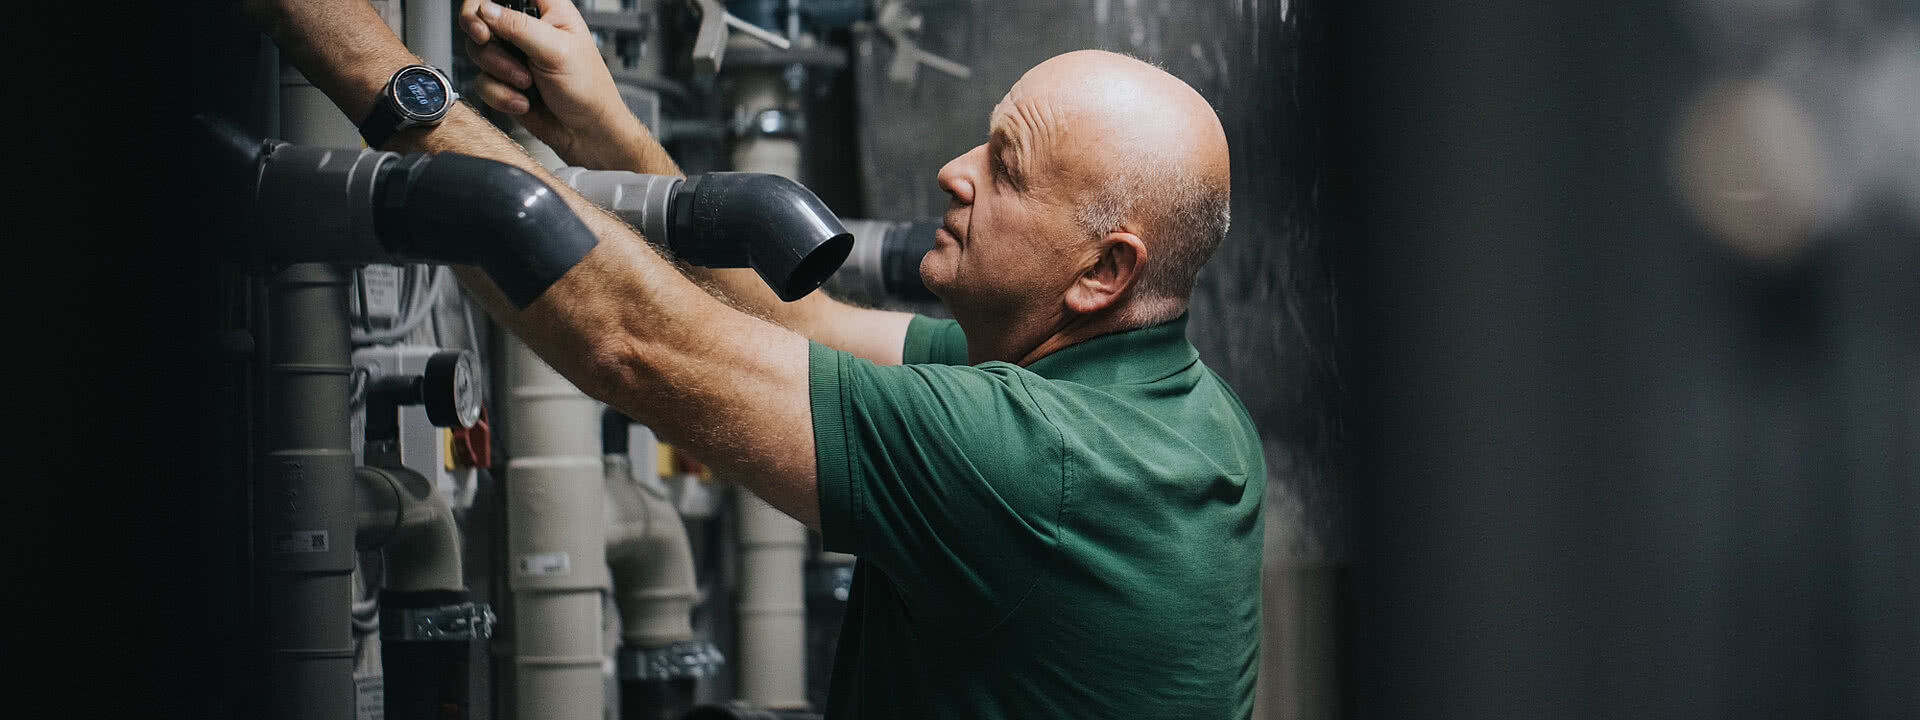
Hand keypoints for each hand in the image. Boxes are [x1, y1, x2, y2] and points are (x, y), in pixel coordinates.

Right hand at [460, 0, 641, 164]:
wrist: (587, 133)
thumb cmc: (588, 89)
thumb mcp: (556, 50)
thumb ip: (518, 27)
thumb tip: (486, 9)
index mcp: (547, 10)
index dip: (485, 4)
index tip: (483, 21)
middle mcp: (526, 29)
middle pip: (480, 19)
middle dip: (487, 40)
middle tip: (489, 42)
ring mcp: (513, 56)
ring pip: (478, 52)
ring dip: (500, 72)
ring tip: (528, 83)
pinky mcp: (504, 82)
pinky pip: (482, 82)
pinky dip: (501, 95)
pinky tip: (525, 101)